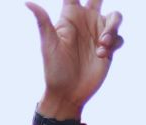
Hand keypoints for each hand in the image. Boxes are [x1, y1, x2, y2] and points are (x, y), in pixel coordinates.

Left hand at [26, 0, 123, 117]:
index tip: (78, 0)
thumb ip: (42, 21)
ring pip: (115, 17)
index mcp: (69, 17)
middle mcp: (85, 22)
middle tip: (99, 0)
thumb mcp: (48, 44)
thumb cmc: (54, 69)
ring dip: (112, 27)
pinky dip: (114, 43)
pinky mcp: (109, 48)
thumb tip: (26, 2)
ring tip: (102, 44)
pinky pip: (119, 37)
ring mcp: (98, 34)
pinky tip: (102, 55)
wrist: (68, 93)